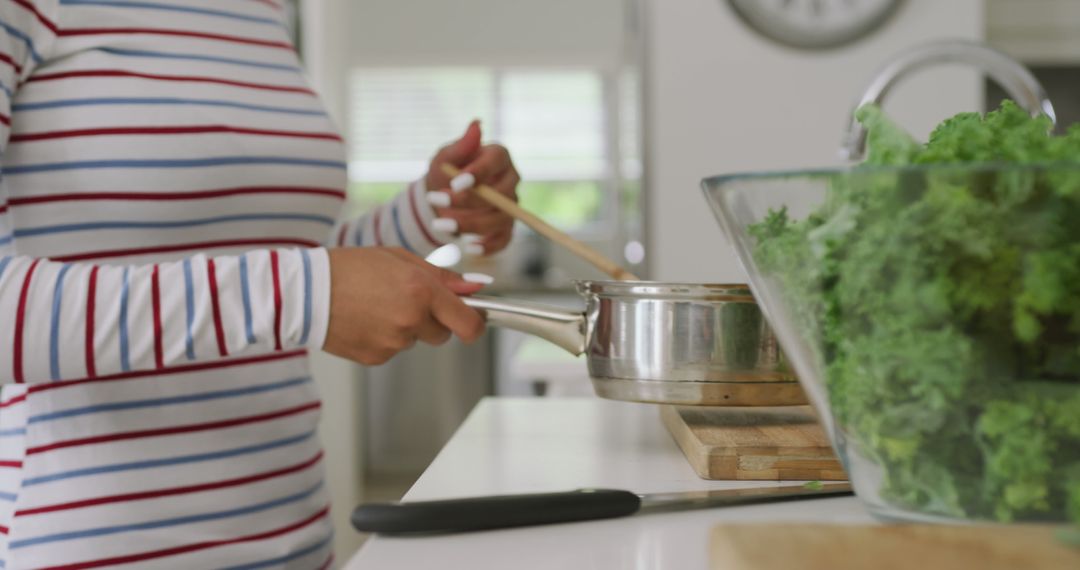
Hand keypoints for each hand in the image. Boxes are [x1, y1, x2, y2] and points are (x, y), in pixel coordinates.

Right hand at [323, 247, 485, 364]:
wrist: (305, 292)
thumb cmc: (351, 268)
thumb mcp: (399, 259)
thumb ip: (441, 276)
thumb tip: (475, 287)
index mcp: (422, 291)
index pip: (468, 323)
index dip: (475, 325)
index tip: (473, 322)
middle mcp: (411, 319)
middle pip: (442, 335)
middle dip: (432, 321)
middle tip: (404, 301)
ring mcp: (393, 342)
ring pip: (414, 341)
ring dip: (405, 327)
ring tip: (375, 306)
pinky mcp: (376, 358)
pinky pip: (393, 350)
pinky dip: (384, 338)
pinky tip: (364, 320)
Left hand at [425, 120, 519, 254]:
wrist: (443, 197)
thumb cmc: (447, 171)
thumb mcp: (446, 157)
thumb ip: (461, 145)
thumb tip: (476, 125)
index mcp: (499, 157)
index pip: (496, 162)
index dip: (478, 173)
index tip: (455, 183)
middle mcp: (510, 180)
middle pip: (500, 194)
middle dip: (468, 201)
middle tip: (437, 201)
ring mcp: (510, 206)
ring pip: (499, 218)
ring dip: (469, 225)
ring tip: (439, 224)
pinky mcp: (505, 228)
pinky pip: (504, 240)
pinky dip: (488, 246)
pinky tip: (469, 248)